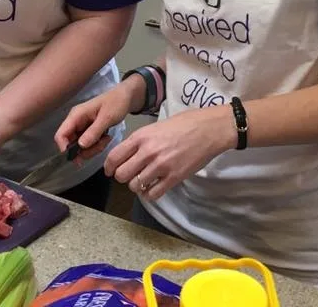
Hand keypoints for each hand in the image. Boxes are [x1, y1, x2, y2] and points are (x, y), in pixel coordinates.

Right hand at [54, 77, 139, 161]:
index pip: (60, 134)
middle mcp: (76, 122)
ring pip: (81, 147)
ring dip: (94, 148)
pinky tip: (106, 137)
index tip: (78, 157)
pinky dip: (97, 145)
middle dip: (85, 150)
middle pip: (71, 144)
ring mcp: (82, 127)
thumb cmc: (116, 103)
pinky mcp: (88, 131)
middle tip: (101, 145)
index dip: (64, 148)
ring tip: (106, 139)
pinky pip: (88, 145)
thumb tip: (81, 145)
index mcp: (76, 115)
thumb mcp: (107, 117)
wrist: (126, 97)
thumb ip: (94, 131)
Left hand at [104, 106, 234, 200]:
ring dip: (137, 186)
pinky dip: (150, 194)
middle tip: (129, 175)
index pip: (114, 157)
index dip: (109, 167)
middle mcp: (148, 152)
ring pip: (135, 186)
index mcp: (141, 137)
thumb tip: (128, 154)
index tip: (111, 171)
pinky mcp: (174, 177)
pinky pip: (153, 194)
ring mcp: (161, 166)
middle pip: (121, 175)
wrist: (209, 129)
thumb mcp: (156, 126)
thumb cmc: (184, 124)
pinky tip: (153, 188)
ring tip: (144, 181)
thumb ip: (141, 140)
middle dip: (122, 177)